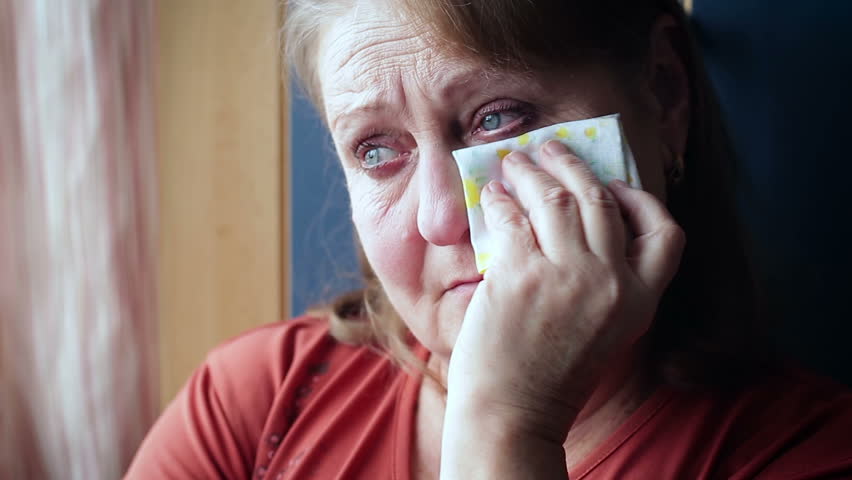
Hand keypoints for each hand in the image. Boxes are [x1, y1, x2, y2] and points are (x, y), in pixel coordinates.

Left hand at [445, 140, 684, 445]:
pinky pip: (512, 217)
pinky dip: (501, 198)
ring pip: (556, 197)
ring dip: (532, 170)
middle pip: (601, 199)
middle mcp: (611, 283)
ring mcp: (567, 276)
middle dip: (573, 164)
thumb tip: (574, 215)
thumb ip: (605, 280)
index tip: (614, 185)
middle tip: (551, 149)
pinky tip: (493, 194)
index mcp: (641, 301)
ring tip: (515, 161)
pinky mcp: (521, 275)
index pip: (667, 235)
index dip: (642, 201)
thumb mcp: (603, 328)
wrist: (514, 412)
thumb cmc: (553, 372)